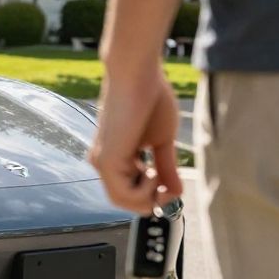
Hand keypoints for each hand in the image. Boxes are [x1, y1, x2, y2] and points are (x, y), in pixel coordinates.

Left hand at [89, 67, 183, 213]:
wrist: (138, 76)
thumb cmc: (150, 100)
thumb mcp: (162, 142)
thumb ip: (165, 168)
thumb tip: (176, 193)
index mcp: (114, 158)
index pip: (129, 192)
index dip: (153, 197)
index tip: (172, 186)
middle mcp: (102, 162)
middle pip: (125, 202)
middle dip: (152, 201)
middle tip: (169, 186)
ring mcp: (102, 162)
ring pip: (123, 202)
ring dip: (149, 197)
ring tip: (158, 172)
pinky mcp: (106, 160)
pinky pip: (124, 194)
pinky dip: (144, 191)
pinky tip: (151, 170)